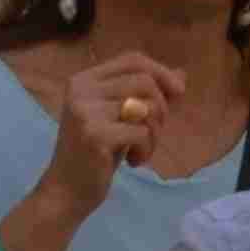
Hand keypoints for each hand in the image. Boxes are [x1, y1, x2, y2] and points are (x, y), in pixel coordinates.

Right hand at [39, 48, 185, 203]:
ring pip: (147, 106)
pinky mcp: (95, 135)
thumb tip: (182, 75)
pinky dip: (147, 148)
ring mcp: (86, 112)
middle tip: (152, 132)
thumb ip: (147, 95)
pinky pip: (142, 131)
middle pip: (145, 81)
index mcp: (84, 80)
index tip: (179, 93)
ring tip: (141, 149)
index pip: (133, 59)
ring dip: (155, 132)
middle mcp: (81, 90)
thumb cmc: (97, 153)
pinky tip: (133, 161)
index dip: (161, 71)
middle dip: (161, 108)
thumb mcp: (122, 118)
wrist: (67, 191)